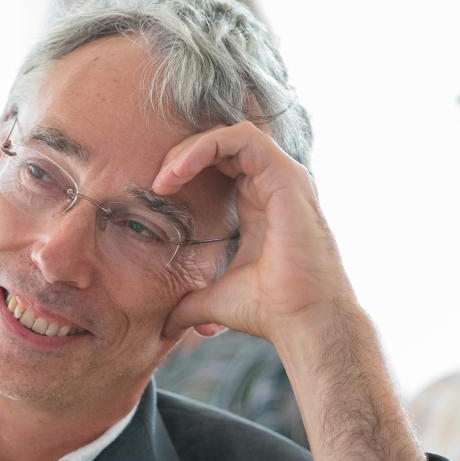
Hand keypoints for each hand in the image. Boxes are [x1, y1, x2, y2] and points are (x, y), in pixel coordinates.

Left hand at [154, 121, 425, 460]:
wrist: (302, 322)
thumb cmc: (269, 311)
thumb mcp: (214, 300)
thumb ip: (189, 304)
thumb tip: (163, 326)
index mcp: (258, 202)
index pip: (220, 162)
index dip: (186, 168)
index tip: (157, 195)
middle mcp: (272, 184)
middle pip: (222, 143)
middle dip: (183, 155)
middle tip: (157, 184)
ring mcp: (283, 177)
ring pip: (231, 134)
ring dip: (191, 148)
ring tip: (165, 178)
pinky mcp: (286, 176)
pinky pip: (242, 138)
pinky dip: (206, 146)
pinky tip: (180, 171)